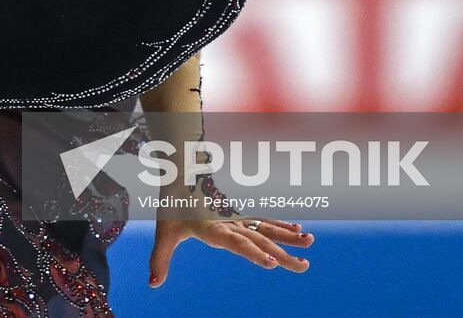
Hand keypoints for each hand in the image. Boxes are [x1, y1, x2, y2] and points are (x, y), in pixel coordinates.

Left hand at [148, 216, 312, 286]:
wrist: (177, 177)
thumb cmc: (171, 209)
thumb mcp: (163, 234)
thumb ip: (160, 259)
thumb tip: (152, 284)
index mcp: (213, 229)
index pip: (235, 243)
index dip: (252, 253)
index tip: (270, 262)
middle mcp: (229, 224)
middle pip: (258, 240)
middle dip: (282, 254)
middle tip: (304, 266)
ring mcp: (237, 219)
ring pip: (266, 229)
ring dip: (288, 237)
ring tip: (310, 243)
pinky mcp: (240, 218)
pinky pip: (264, 222)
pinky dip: (282, 226)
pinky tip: (299, 230)